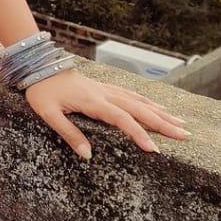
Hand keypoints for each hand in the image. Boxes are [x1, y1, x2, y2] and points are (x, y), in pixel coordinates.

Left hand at [21, 67, 191, 159]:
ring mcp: (105, 89)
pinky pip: (129, 94)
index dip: (139, 133)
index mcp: (92, 101)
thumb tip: (88, 155)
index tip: (154, 149)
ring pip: (137, 100)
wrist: (37, 66)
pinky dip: (145, 101)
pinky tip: (155, 106)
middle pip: (138, 109)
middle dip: (162, 123)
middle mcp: (103, 94)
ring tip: (179, 122)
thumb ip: (69, 133)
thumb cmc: (40, 91)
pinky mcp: (102, 87)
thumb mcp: (48, 114)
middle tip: (184, 135)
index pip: (121, 119)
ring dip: (159, 112)